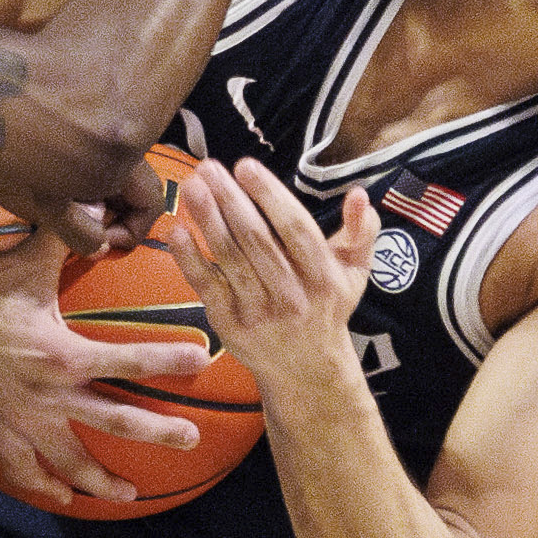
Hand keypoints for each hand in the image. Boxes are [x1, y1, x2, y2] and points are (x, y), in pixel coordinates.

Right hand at [0, 235, 209, 508]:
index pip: (127, 360)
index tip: (202, 357)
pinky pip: (22, 469)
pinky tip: (65, 497)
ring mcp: (22, 418)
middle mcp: (47, 394)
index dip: (167, 359)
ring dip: (101, 480)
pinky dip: (43, 486)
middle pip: (114, 422)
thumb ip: (70, 233)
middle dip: (157, 432)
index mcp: (62, 355)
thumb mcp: (28, 260)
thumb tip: (104, 200)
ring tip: (131, 494)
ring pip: (69, 461)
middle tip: (191, 439)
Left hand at [162, 158, 371, 403]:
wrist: (306, 370)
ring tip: (190, 186)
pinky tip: (176, 230)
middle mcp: (292, 295)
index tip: (246, 166)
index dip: (270, 196)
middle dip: (230, 199)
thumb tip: (358, 194)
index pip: (295, 229)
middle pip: (257, 240)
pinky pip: (208, 287)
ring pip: (230, 259)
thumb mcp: (354, 273)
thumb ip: (361, 232)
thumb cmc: (328, 309)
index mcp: (323, 277)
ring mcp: (259, 311)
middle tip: (208, 167)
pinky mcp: (231, 325)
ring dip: (207, 220)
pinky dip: (189, 259)